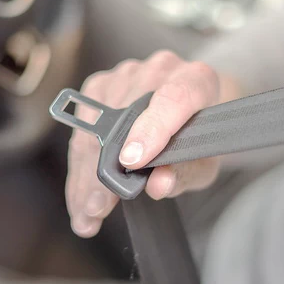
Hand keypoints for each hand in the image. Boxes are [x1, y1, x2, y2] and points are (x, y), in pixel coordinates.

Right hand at [65, 51, 240, 237]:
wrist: (193, 111)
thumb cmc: (200, 137)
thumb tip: (158, 186)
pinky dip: (79, 167)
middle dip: (104, 171)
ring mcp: (126, 74)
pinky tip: (79, 195)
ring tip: (85, 213)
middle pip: (123, 120)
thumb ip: (185, 174)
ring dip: (85, 176)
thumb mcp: (204, 162)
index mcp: (195, 80)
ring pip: (96, 128)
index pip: (172, 99)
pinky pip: (81, 129)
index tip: (131, 163)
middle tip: (97, 209)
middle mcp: (159, 70)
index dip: (151, 131)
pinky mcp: (100, 85)